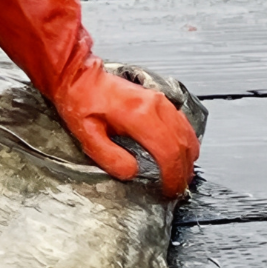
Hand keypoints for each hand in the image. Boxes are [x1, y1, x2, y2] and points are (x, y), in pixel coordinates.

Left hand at [0, 0, 201, 198]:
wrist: (78, 76)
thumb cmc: (79, 103)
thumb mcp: (86, 135)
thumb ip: (109, 156)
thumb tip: (131, 173)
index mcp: (140, 116)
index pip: (168, 153)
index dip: (172, 176)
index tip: (169, 191)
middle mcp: (156, 107)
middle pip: (182, 144)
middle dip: (183, 170)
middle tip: (177, 189)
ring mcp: (160, 102)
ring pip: (187, 133)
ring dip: (188, 156)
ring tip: (181, 175)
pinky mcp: (159, 100)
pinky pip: (182, 123)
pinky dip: (186, 141)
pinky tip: (181, 152)